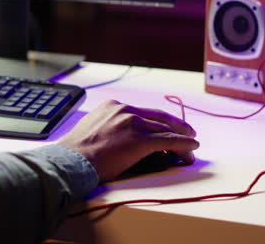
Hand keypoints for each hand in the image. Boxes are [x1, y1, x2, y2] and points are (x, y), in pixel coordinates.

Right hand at [58, 100, 199, 182]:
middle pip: (159, 117)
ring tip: (191, 147)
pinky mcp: (141, 140)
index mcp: (112, 106)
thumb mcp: (91, 128)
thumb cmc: (77, 151)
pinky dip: (184, 145)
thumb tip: (119, 137)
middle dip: (176, 125)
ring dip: (182, 139)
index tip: (164, 126)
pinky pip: (169, 141)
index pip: (142, 112)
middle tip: (188, 132)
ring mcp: (134, 124)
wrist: (72, 159)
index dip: (157, 120)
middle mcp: (125, 110)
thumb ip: (107, 126)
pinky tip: (192, 149)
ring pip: (166, 129)